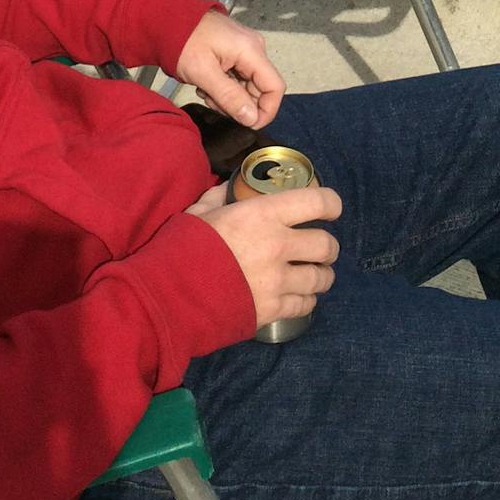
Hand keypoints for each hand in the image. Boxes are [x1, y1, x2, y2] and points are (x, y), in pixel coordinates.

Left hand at [174, 10, 284, 127]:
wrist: (167, 20)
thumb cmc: (182, 40)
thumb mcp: (204, 73)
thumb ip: (230, 97)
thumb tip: (252, 118)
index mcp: (251, 50)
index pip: (275, 88)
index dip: (266, 111)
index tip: (248, 124)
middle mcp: (253, 48)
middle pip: (260, 89)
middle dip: (239, 104)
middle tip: (213, 101)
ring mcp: (245, 49)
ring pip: (247, 86)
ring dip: (228, 96)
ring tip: (206, 90)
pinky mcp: (235, 51)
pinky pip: (238, 77)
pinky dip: (224, 86)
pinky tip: (206, 83)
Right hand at [188, 185, 341, 330]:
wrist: (168, 295)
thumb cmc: (183, 246)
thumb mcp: (200, 212)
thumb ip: (220, 198)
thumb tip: (228, 189)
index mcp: (262, 214)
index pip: (317, 202)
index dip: (331, 204)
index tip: (331, 209)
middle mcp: (278, 245)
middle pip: (327, 245)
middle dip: (328, 246)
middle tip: (320, 249)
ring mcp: (278, 281)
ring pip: (322, 279)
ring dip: (321, 275)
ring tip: (312, 274)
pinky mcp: (272, 310)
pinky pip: (306, 305)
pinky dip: (306, 300)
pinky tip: (296, 296)